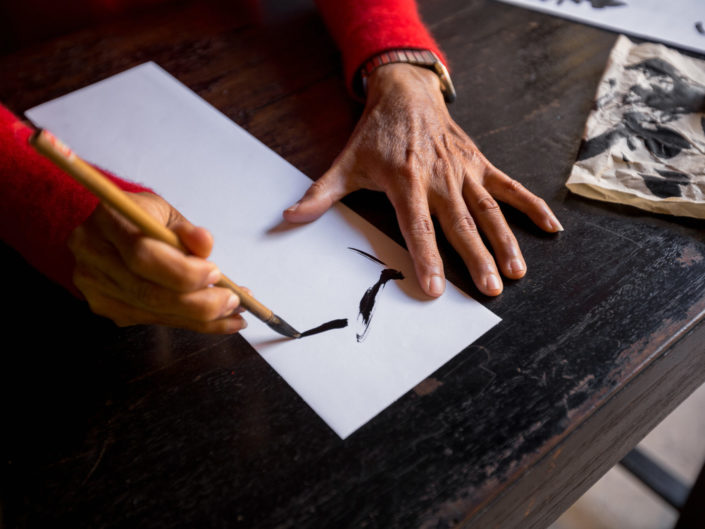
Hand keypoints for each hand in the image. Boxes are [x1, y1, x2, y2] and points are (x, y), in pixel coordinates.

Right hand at [68, 192, 246, 332]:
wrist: (105, 227)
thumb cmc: (140, 216)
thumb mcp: (164, 211)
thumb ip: (185, 230)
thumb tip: (205, 243)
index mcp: (109, 221)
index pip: (144, 255)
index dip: (183, 271)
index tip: (216, 272)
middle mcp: (95, 256)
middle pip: (149, 293)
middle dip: (199, 303)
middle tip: (234, 300)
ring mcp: (96, 286)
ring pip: (154, 313)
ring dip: (202, 318)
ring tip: (234, 311)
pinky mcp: (106, 306)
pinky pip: (155, 321)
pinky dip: (191, 323)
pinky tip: (219, 320)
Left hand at [284, 63, 561, 296]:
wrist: (405, 92)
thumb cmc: (375, 134)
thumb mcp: (345, 163)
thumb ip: (320, 194)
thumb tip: (288, 218)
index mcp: (405, 182)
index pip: (418, 227)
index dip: (427, 259)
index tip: (435, 289)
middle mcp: (439, 178)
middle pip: (460, 224)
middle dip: (476, 258)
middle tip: (490, 290)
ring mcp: (463, 171)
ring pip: (489, 210)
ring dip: (505, 240)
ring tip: (517, 271)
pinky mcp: (479, 164)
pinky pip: (510, 186)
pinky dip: (531, 206)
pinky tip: (551, 228)